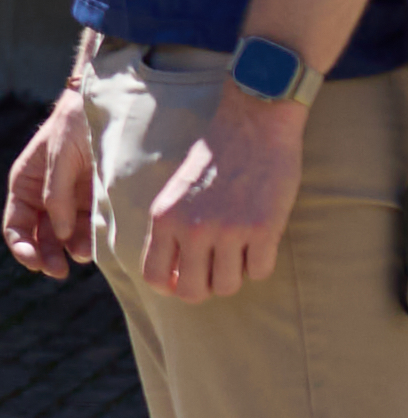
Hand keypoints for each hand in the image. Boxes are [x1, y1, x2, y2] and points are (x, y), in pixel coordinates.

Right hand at [0, 81, 101, 282]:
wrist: (114, 104)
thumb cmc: (77, 123)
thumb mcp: (60, 155)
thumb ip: (57, 194)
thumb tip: (61, 235)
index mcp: (26, 183)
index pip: (16, 224)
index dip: (21, 247)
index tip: (35, 263)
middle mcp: (46, 196)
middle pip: (39, 236)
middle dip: (46, 256)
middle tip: (59, 272)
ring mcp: (73, 200)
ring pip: (67, 237)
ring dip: (72, 250)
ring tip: (86, 255)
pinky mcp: (99, 201)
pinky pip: (93, 227)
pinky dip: (94, 239)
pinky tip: (99, 246)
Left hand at [140, 96, 300, 302]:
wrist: (253, 125)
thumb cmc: (214, 159)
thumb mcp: (175, 192)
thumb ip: (171, 229)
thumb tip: (171, 275)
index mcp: (164, 218)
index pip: (154, 277)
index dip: (171, 285)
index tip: (186, 277)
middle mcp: (192, 228)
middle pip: (193, 292)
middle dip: (205, 287)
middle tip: (216, 270)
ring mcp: (229, 230)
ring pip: (228, 286)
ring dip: (235, 275)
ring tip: (239, 253)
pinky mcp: (265, 228)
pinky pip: (260, 271)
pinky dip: (260, 263)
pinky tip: (260, 242)